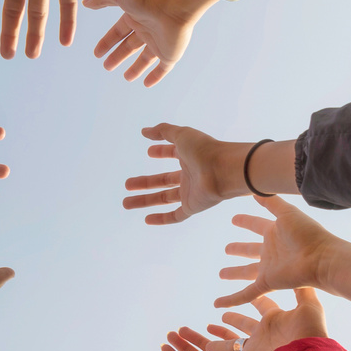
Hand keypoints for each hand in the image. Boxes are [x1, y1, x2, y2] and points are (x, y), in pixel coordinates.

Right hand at [82, 0, 217, 86]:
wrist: (174, 2)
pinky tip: (147, 84)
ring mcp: (160, 42)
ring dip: (136, 68)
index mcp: (135, 15)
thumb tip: (86, 2)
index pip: (118, 32)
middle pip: (130, 46)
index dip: (107, 42)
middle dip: (118, 56)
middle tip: (107, 67)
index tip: (97, 53)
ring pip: (146, 58)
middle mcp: (147, 28)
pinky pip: (163, 68)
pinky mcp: (170, 53)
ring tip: (127, 77)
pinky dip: (156, 76)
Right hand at [123, 124, 246, 224]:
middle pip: (162, 180)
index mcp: (189, 155)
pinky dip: (161, 218)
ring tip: (125, 202)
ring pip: (163, 198)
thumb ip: (163, 131)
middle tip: (127, 184)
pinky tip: (146, 219)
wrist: (225, 170)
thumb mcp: (182, 135)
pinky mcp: (192, 206)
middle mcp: (189, 174)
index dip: (161, 151)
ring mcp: (190, 192)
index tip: (149, 151)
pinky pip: (175, 215)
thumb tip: (145, 131)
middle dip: (144, 182)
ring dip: (144, 200)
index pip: (172, 152)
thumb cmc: (205, 150)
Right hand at [197, 289, 329, 350]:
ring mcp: (255, 348)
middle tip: (220, 311)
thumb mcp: (309, 305)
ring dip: (217, 344)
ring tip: (204, 342)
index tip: (246, 289)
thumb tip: (305, 267)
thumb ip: (303, 289)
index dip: (254, 297)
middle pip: (243, 324)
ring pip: (230, 345)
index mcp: (276, 318)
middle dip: (232, 319)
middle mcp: (264, 333)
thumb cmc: (311, 332)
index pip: (262, 304)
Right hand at [214, 196, 350, 308]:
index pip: (255, 225)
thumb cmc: (308, 234)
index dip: (245, 221)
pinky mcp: (267, 283)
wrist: (322, 258)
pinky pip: (245, 294)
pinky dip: (231, 300)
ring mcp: (268, 268)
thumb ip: (271, 202)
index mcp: (275, 232)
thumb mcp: (287, 212)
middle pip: (250, 250)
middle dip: (238, 249)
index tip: (233, 219)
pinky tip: (218, 303)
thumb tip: (254, 191)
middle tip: (226, 249)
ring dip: (234, 273)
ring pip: (246, 272)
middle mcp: (271, 251)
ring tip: (221, 273)